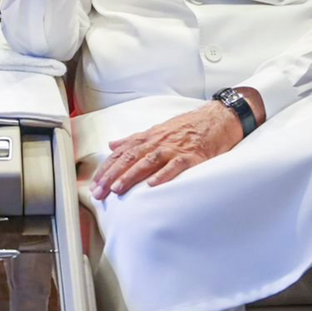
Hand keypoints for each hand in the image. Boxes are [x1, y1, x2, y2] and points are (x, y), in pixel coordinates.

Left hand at [89, 102, 243, 199]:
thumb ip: (134, 140)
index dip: (106, 168)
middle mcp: (158, 142)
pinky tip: (152, 184)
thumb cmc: (187, 127)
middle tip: (99, 192)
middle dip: (112, 175)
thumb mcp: (157, 130)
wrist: (217, 118)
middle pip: (130, 158)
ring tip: (117, 189)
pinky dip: (163, 174)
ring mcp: (174, 148)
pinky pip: (175, 165)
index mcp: (148, 137)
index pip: (122, 153)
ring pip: (148, 161)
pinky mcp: (192, 156)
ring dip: (131, 176)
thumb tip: (112, 145)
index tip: (94, 183)